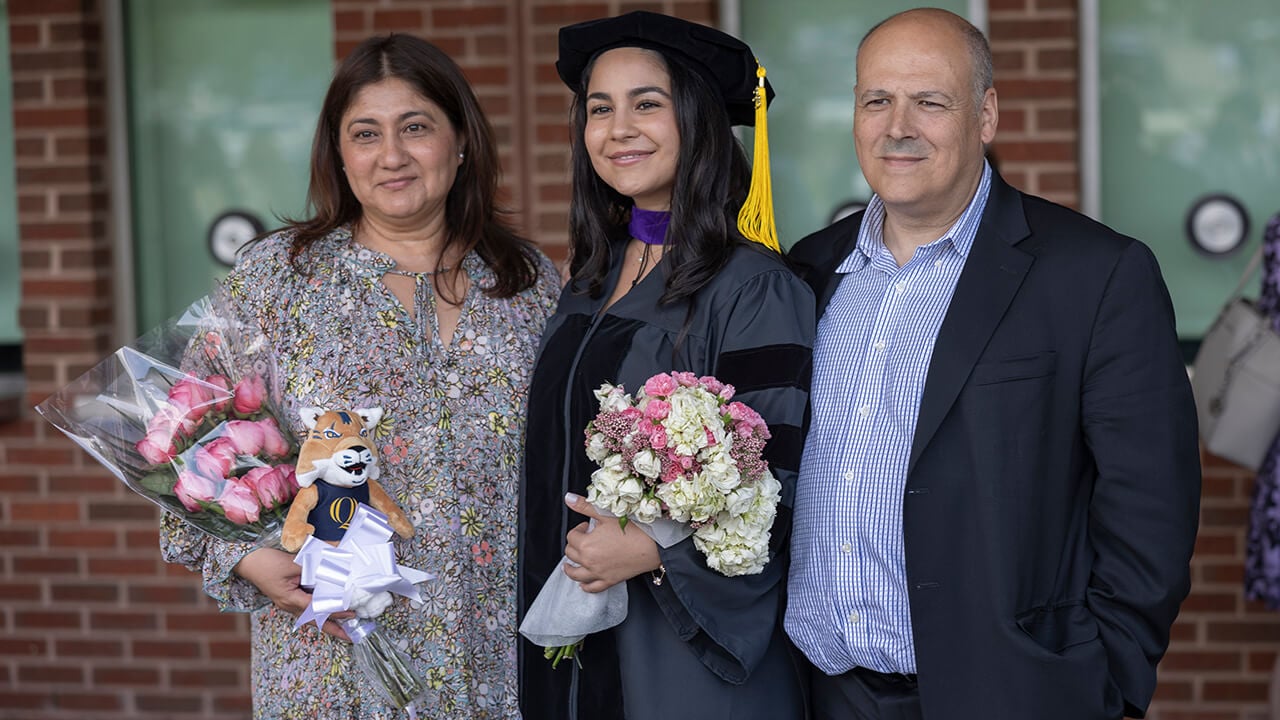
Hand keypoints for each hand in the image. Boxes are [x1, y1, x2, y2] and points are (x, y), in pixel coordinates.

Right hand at [233, 547, 354, 640]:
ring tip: (343, 630)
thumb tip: (336, 562)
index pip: (318, 609)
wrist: (246, 562)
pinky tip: (327, 612)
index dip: (336, 611)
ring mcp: (287, 604)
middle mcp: (289, 606)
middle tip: (350, 637)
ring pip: (311, 618)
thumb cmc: (266, 563)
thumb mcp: (292, 562)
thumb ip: (314, 565)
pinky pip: (306, 610)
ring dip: (327, 623)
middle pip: (315, 622)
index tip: (351, 613)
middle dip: (334, 630)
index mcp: (290, 599)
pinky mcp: (287, 598)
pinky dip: (318, 613)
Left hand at [561, 493, 660, 593]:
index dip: (578, 529)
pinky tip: (582, 584)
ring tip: (569, 565)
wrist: (652, 546)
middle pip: (571, 554)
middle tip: (584, 539)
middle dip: (574, 545)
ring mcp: (598, 573)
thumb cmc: (632, 529)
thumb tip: (569, 498)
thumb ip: (585, 506)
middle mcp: (589, 561)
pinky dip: (585, 586)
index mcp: (586, 544)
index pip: (571, 536)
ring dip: (570, 569)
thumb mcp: (606, 514)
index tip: (587, 527)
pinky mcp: (609, 581)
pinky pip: (592, 587)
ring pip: (576, 574)